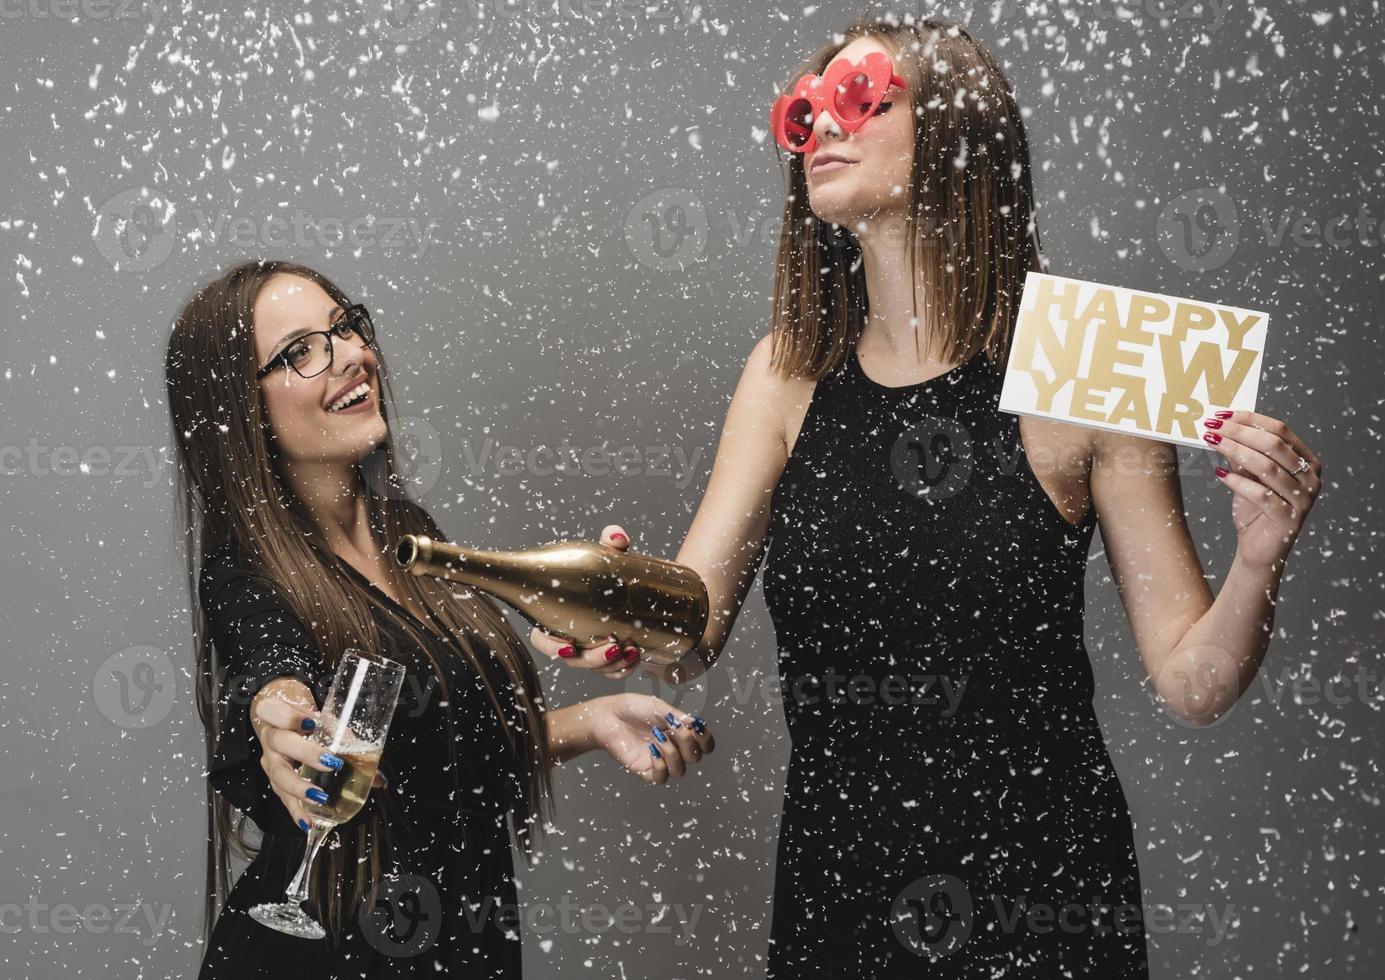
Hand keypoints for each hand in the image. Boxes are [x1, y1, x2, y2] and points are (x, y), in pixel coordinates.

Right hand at [250, 678, 386, 831]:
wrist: (284, 724)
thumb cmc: (306, 722)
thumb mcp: (322, 720)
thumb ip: (344, 737)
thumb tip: (377, 775)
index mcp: (278, 716)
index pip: (273, 710)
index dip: (290, 717)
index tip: (312, 724)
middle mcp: (271, 738)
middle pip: (279, 742)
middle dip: (305, 753)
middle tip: (330, 762)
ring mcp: (270, 761)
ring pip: (278, 774)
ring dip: (300, 787)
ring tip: (320, 797)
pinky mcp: (275, 781)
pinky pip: (283, 797)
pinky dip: (297, 810)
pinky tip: (308, 822)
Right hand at [528, 523, 643, 678]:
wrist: (634, 584)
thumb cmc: (608, 571)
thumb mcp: (607, 556)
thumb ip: (610, 544)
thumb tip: (616, 537)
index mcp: (557, 615)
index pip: (542, 638)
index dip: (550, 647)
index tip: (569, 647)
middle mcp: (571, 636)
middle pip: (573, 660)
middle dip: (592, 660)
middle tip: (613, 647)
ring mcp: (590, 650)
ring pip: (594, 669)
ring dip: (611, 666)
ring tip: (631, 650)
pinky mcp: (608, 657)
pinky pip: (611, 672)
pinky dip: (623, 670)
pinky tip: (636, 658)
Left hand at [589, 693, 713, 784]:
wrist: (606, 715)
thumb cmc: (631, 708)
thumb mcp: (658, 707)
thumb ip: (678, 717)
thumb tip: (695, 724)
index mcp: (678, 733)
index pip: (703, 745)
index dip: (706, 740)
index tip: (697, 726)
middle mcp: (671, 748)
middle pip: (695, 758)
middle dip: (689, 743)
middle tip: (675, 728)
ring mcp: (658, 760)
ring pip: (680, 771)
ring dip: (673, 753)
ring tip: (658, 737)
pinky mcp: (643, 770)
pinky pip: (660, 778)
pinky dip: (661, 766)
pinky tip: (652, 750)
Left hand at [1202, 410, 1322, 570]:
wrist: (1259, 549)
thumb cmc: (1255, 510)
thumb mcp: (1249, 477)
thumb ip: (1243, 455)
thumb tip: (1222, 427)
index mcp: (1307, 462)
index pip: (1281, 430)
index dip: (1251, 419)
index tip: (1222, 415)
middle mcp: (1311, 478)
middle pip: (1274, 445)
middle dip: (1240, 432)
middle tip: (1212, 427)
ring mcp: (1303, 499)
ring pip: (1267, 467)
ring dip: (1234, 451)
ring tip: (1211, 443)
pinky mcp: (1289, 519)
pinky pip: (1261, 495)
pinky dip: (1238, 482)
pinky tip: (1219, 474)